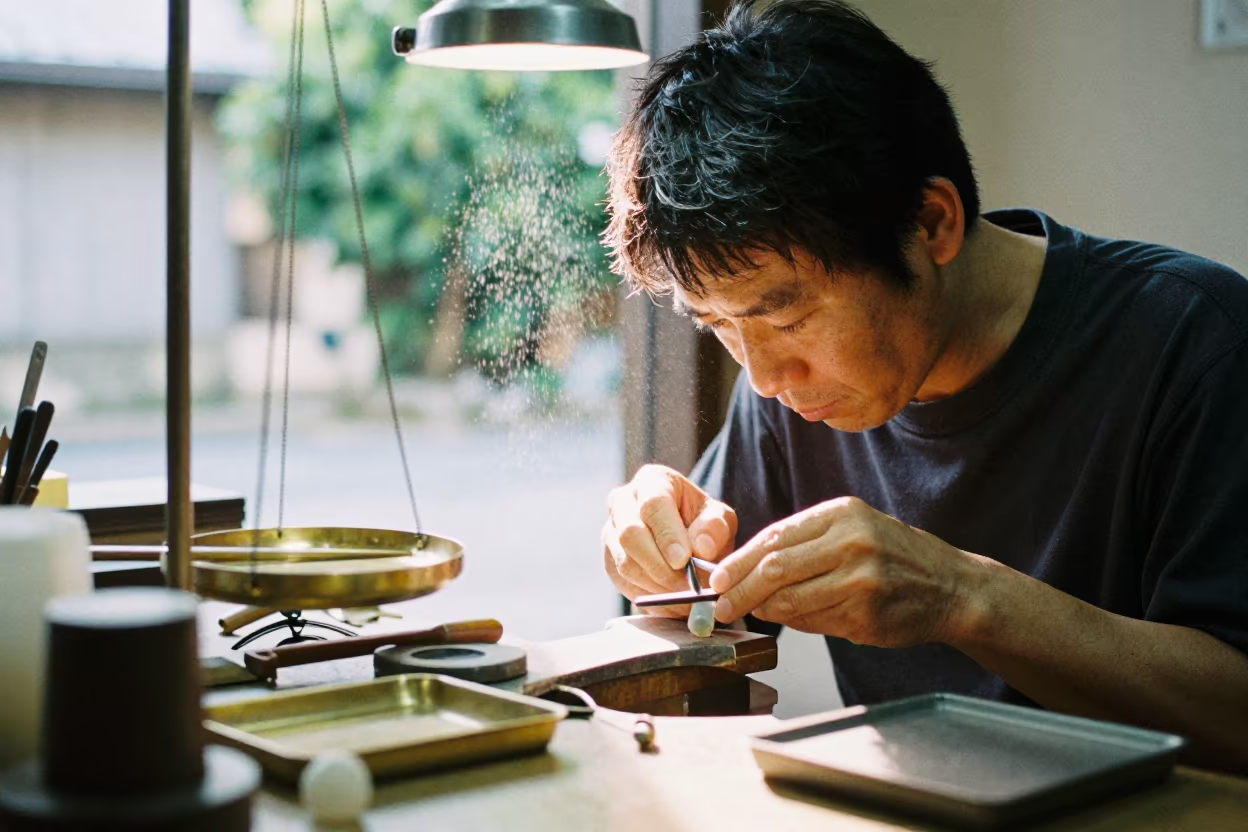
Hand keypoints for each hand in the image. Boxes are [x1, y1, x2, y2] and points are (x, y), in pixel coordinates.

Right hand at [602, 464, 737, 617]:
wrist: (688, 538)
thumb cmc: (703, 523)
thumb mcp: (720, 519)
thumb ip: (714, 528)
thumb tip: (701, 548)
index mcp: (652, 481)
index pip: (653, 505)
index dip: (667, 535)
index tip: (683, 561)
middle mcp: (623, 501)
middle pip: (630, 534)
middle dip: (660, 566)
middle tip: (688, 588)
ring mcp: (611, 531)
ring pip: (624, 563)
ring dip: (657, 586)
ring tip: (686, 598)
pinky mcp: (609, 558)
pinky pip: (622, 582)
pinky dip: (648, 597)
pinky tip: (671, 603)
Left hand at [709, 496, 978, 645]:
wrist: (952, 587)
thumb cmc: (896, 557)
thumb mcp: (853, 531)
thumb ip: (805, 545)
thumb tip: (747, 572)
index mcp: (842, 514)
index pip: (774, 537)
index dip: (739, 561)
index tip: (717, 578)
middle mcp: (852, 541)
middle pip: (775, 568)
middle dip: (740, 590)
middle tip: (721, 606)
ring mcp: (861, 579)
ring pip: (790, 600)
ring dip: (765, 611)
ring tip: (755, 614)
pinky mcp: (866, 614)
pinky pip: (814, 622)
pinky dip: (797, 624)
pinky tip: (796, 620)